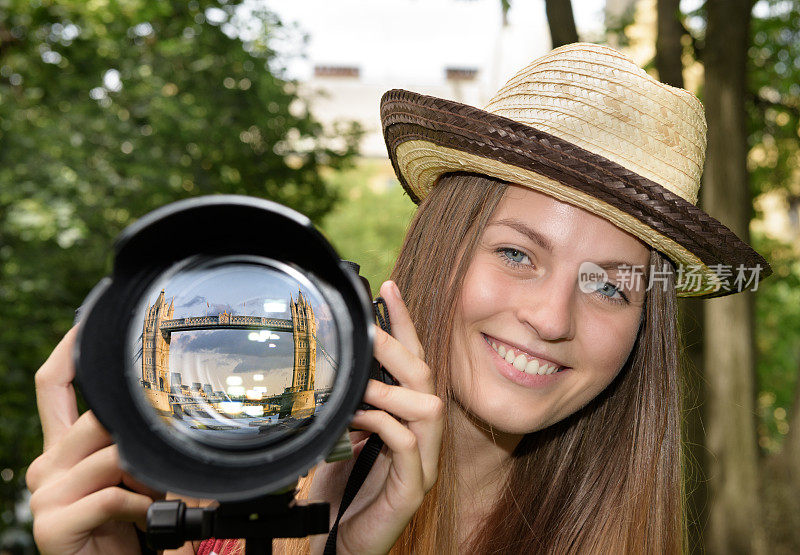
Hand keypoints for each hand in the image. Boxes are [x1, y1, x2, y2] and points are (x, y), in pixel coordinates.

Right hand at [25, 327, 165, 554]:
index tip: (85, 321)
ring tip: (155, 500)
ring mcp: (45, 495)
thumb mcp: (128, 479)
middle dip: (139, 443)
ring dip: (147, 478)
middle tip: (160, 471)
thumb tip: (159, 421)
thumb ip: (130, 447)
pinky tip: (145, 521)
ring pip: (112, 456)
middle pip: (96, 420)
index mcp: (62, 450)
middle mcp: (46, 466)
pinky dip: (143, 507)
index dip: (67, 351)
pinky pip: (115, 496)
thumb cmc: (123, 528)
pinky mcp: (52, 524)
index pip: (53, 387)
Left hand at [308, 281, 443, 554]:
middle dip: (400, 346)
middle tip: (372, 329)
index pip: (413, 362)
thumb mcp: (342, 438)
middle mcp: (422, 437)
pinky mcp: (413, 490)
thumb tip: (333, 367)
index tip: (388, 288)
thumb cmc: (341, 492)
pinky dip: (384, 425)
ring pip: (428, 407)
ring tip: (361, 385)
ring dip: (392, 388)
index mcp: (406, 420)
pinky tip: (358, 421)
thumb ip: (347, 405)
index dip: (405, 324)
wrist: (339, 544)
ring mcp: (423, 464)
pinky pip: (409, 445)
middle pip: (426, 377)